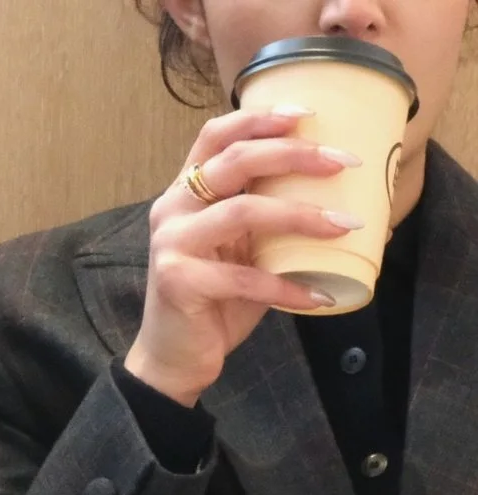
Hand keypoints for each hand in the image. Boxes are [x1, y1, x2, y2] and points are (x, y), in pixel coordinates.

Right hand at [124, 106, 361, 407]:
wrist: (175, 359)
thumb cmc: (213, 302)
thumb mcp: (242, 250)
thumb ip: (267, 218)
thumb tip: (341, 197)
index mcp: (186, 193)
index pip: (216, 136)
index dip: (259, 118)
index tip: (307, 115)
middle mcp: (172, 209)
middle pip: (234, 160)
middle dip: (294, 155)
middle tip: (342, 162)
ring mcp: (172, 244)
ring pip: (242, 211)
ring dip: (300, 215)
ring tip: (342, 226)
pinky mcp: (178, 282)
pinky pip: (244, 277)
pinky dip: (287, 287)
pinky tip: (318, 296)